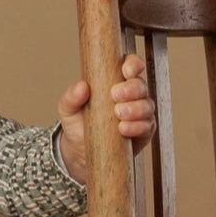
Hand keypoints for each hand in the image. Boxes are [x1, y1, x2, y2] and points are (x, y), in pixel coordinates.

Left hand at [57, 53, 155, 183]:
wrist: (80, 152)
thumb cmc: (78, 124)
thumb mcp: (68, 109)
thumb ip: (71, 97)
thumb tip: (81, 86)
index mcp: (116, 81)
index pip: (131, 65)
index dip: (133, 64)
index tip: (125, 71)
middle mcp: (132, 95)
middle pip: (141, 86)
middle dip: (131, 89)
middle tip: (115, 96)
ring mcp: (139, 113)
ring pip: (147, 105)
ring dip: (135, 109)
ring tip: (119, 114)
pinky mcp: (143, 132)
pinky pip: (147, 127)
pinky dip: (137, 126)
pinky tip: (123, 128)